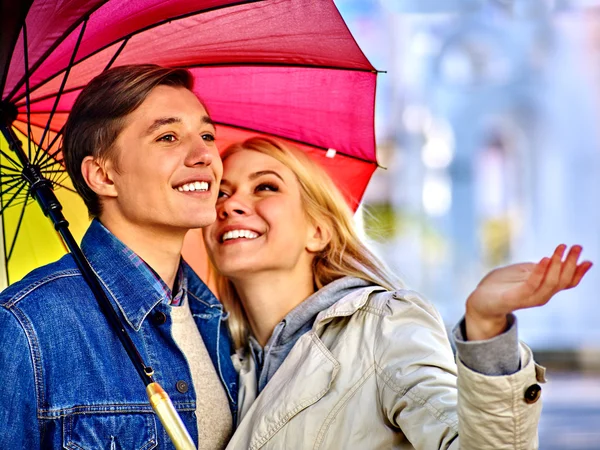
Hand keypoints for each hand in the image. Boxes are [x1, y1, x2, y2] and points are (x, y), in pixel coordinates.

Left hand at [465, 244, 592, 340]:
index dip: (578, 273)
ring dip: (557, 265)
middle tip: (577, 247)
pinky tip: (544, 259)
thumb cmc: (502, 286)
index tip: (588, 260)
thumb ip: (541, 269)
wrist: (480, 302)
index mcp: (543, 290)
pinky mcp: (513, 298)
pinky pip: (530, 285)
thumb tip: (558, 258)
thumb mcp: (525, 274)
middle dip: (571, 264)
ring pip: (549, 283)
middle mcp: (539, 296)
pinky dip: (539, 272)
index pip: (566, 283)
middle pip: (561, 281)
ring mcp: (527, 299)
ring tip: (561, 249)